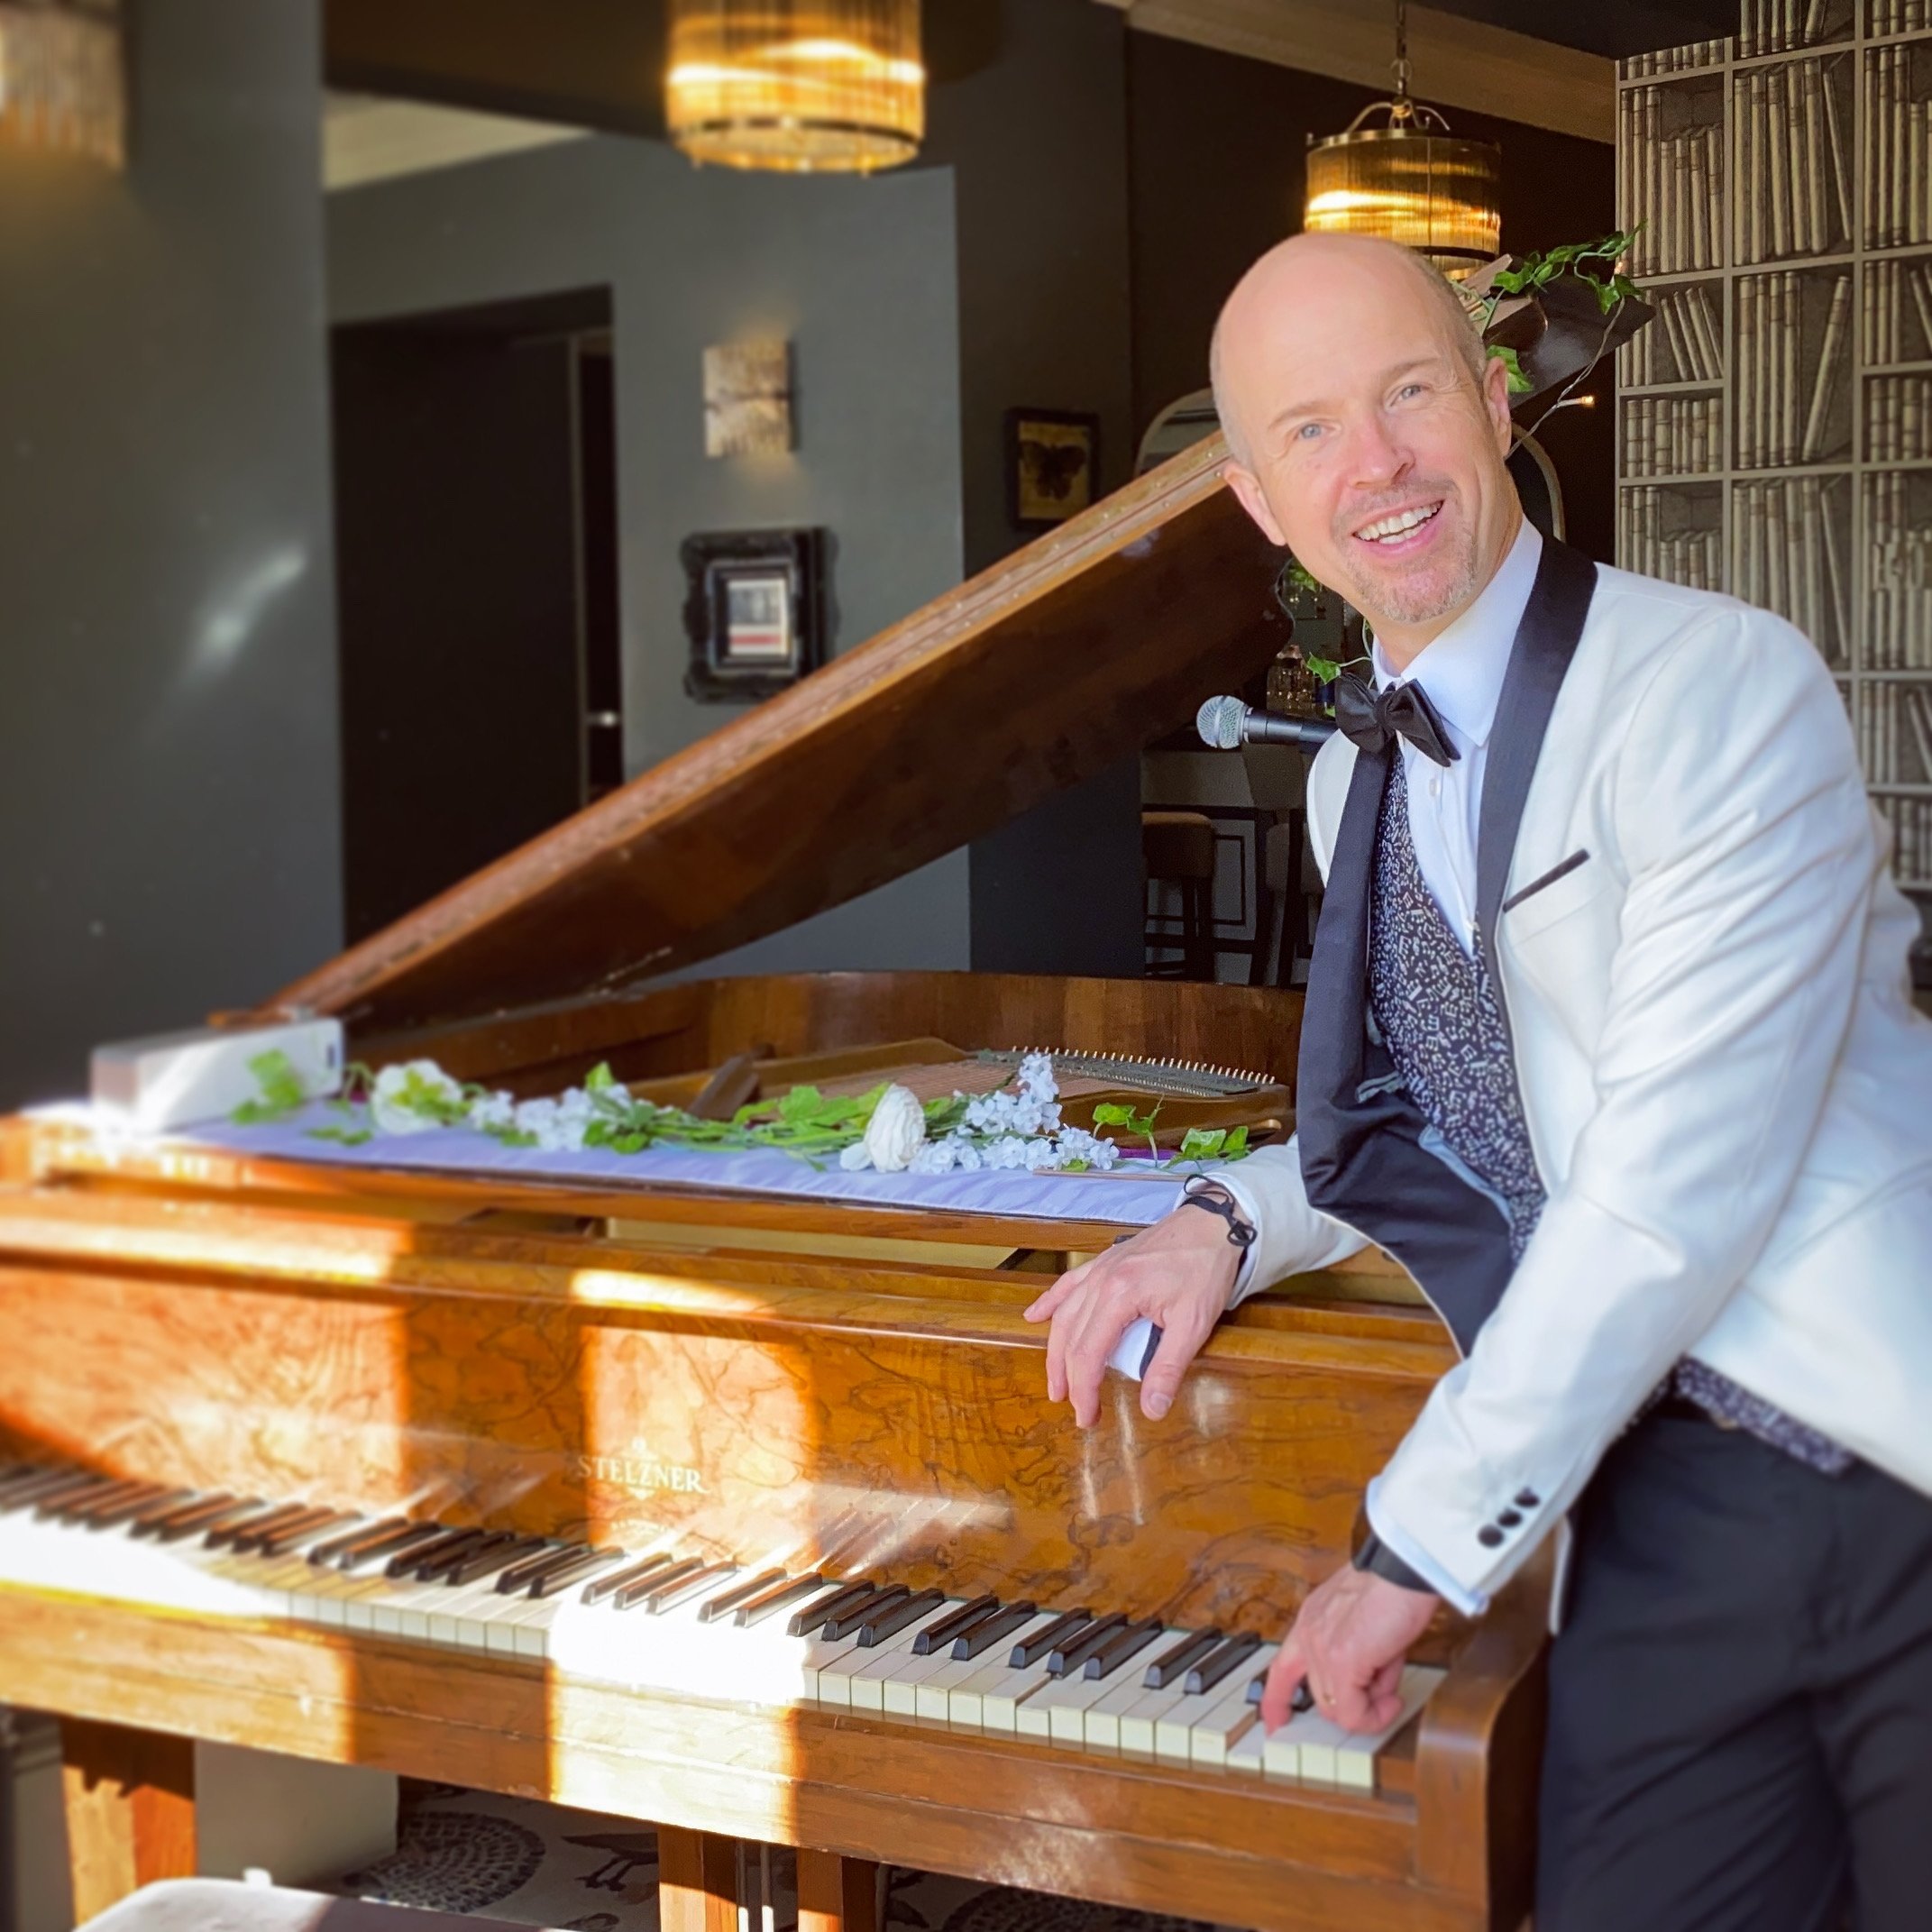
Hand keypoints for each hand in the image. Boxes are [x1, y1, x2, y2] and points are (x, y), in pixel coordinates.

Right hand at [1022, 1210, 1239, 1426]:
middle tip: (1075, 1408)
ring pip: (1064, 1315)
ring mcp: (1099, 1269)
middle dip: (1068, 1378)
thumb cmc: (1205, 1270)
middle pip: (1071, 1338)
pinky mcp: (1105, 1261)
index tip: (1088, 1417)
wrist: (1213, 1224)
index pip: (1088, 1355)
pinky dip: (1049, 1303)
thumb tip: (1152, 1408)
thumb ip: (1169, 1367)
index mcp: (1118, 1297)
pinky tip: (1035, 1316)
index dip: (1085, 1391)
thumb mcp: (1194, 1324)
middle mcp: (1100, 1282)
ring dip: (1055, 1351)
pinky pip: (1068, 1285)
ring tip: (1056, 1380)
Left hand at [1263, 1565, 1438, 1733]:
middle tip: (1385, 1691)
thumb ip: (1360, 1657)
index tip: (1273, 1723)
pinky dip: (1374, 1716)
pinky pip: (1352, 1713)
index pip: (1281, 1668)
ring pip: (1337, 1709)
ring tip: (1392, 1681)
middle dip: (1357, 1702)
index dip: (1275, 1700)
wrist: (1405, 1572)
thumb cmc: (1396, 1589)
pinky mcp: (1341, 1663)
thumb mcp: (1366, 1624)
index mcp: (1312, 1621)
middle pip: (1320, 1697)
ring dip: (1370, 1706)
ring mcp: (1321, 1650)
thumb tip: (1373, 1692)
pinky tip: (1392, 1699)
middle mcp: (1309, 1635)